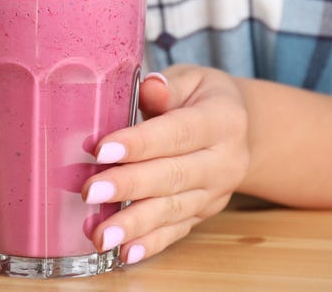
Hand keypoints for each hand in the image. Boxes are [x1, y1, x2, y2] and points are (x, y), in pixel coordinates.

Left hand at [82, 65, 249, 264]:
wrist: (240, 128)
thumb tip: (150, 87)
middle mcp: (226, 160)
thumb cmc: (203, 97)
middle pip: (174, 175)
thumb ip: (169, 86)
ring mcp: (217, 192)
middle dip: (129, 185)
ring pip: (174, 209)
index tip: (102, 150)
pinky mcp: (205, 213)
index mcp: (224, 119)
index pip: (179, 132)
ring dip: (134, 223)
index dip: (141, 143)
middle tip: (91, 191)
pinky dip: (151, 243)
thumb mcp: (192, 79)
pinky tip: (125, 252)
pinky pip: (177, 230)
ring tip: (100, 234)